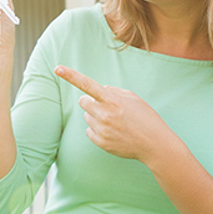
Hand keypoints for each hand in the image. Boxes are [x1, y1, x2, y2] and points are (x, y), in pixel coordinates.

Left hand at [54, 65, 175, 161]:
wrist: (154, 144)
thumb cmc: (146, 118)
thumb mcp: (133, 98)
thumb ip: (114, 91)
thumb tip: (99, 89)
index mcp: (112, 100)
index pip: (87, 84)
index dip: (71, 76)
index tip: (57, 69)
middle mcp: (104, 114)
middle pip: (83, 102)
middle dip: (91, 102)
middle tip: (106, 107)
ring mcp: (101, 129)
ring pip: (86, 117)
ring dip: (96, 116)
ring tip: (115, 122)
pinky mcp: (100, 142)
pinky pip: (88, 131)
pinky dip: (97, 130)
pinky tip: (113, 132)